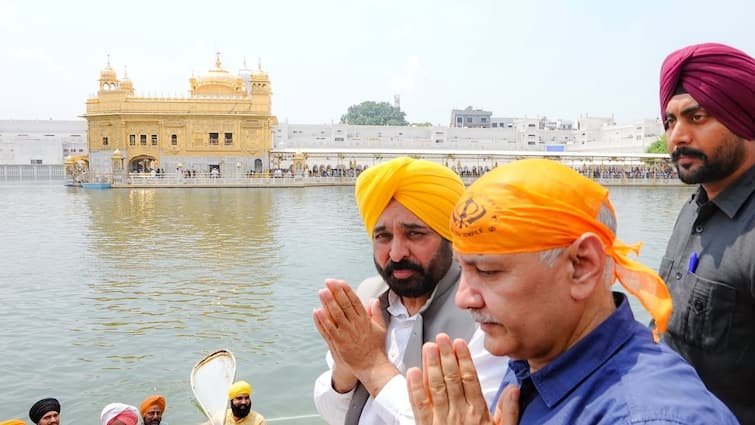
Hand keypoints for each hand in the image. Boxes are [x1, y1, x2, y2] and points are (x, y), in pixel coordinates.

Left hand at [313, 279, 394, 394]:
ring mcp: (346, 334)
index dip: (346, 290)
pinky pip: (328, 330)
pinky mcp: (339, 344)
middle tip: (328, 282)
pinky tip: (316, 311)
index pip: (355, 301)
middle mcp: (355, 325)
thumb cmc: (376, 347)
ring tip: (321, 292)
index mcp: (365, 320)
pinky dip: (322, 321)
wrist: (372, 366)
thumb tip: (373, 299)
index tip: (339, 282)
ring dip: (328, 303)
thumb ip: (376, 312)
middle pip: (344, 305)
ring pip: (335, 315)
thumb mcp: (381, 328)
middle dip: (335, 292)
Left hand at [407, 333, 519, 424]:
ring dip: (431, 366)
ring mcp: (441, 421)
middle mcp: (459, 414)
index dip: (464, 359)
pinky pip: (418, 406)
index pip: (470, 380)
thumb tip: (514, 388)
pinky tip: (412, 372)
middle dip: (446, 356)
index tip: (460, 343)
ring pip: (435, 388)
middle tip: (442, 338)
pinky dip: (414, 388)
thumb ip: (508, 411)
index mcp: (477, 413)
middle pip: (452, 379)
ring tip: (429, 347)